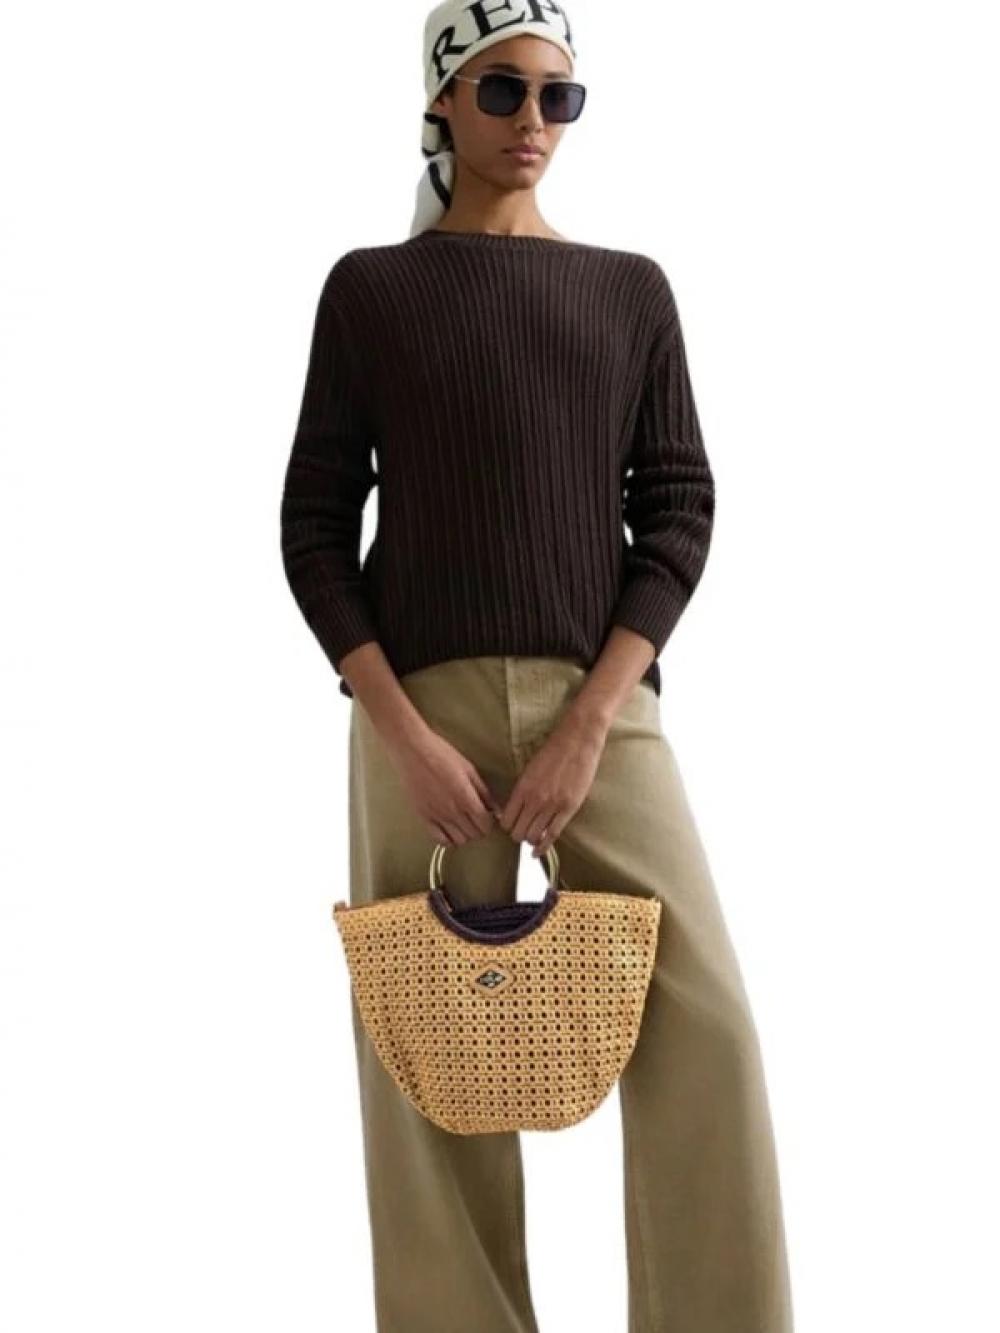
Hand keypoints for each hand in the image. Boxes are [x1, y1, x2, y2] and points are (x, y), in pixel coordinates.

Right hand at [389, 726, 502, 845]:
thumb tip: (496, 808)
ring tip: (464, 823)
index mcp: (466, 797)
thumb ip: (484, 791)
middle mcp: (452, 810)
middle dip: (480, 828)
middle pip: (474, 834)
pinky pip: (439, 839)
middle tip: (477, 818)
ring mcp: (437, 816)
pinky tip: (449, 828)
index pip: (485, 824)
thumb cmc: (440, 754)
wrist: (412, 750)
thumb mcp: (468, 769)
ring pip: (459, 840)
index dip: (490, 822)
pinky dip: (447, 839)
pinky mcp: (423, 816)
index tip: (488, 817)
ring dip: (465, 834)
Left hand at [496, 714, 606, 858]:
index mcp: (522, 788)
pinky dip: (544, 847)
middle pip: (518, 832)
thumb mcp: (530, 769)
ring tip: (532, 839)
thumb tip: (514, 808)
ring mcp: (553, 805)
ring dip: (531, 840)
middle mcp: (535, 799)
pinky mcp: (569, 808)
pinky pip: (553, 835)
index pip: (506, 819)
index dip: (506, 826)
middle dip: (517, 835)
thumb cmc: (553, 751)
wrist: (577, 741)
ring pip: (534, 836)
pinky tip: (538, 852)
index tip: (509, 826)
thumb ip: (522, 790)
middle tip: (520, 833)